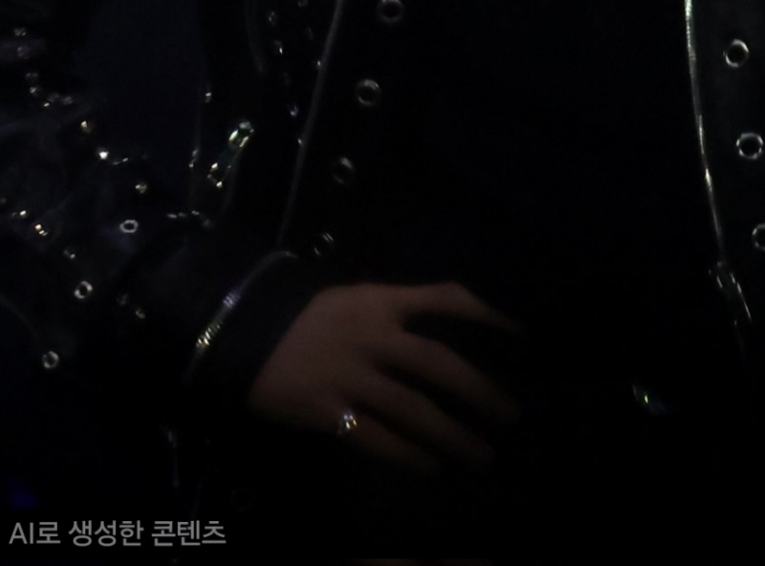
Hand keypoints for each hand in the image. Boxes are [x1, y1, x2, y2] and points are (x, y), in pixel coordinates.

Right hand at [247, 279, 522, 475]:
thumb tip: (441, 330)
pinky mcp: (329, 412)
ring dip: (453, 435)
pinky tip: (432, 466)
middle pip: (438, 363)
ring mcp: (351, 376)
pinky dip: (408, 454)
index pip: (445, 299)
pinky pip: (376, 438)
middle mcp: (373, 337)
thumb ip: (393, 311)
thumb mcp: (353, 298)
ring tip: (483, 456)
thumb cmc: (304, 316)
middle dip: (479, 391)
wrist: (244, 333)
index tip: (520, 334)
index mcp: (381, 302)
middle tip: (511, 416)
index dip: (486, 314)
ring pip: (413, 408)